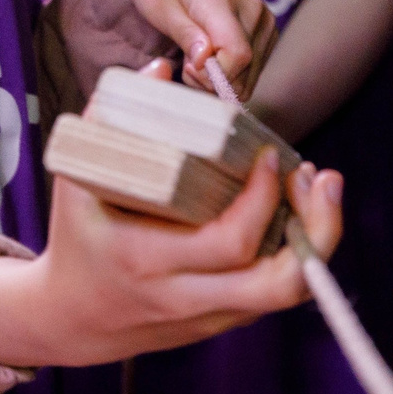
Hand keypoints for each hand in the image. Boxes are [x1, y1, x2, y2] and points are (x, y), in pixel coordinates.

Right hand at [0, 150, 343, 368]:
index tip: (268, 154)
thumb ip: (107, 118)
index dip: (262, 197)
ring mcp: (209, 315)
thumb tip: (161, 70)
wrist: (72, 318)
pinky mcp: (224, 323)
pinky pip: (277, 295)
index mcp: (147, 259)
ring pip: (287, 293)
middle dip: (316, 227)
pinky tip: (298, 213)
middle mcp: (184, 296)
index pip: (229, 241)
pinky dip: (300, 254)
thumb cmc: (78, 236)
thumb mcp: (78, 178)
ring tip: (319, 192)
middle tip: (317, 176)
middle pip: (277, 283)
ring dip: (317, 241)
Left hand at [114, 0, 277, 100]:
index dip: (211, 75)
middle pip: (244, 70)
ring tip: (196, 59)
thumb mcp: (159, 5)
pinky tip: (212, 58)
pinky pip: (254, 69)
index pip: (237, 54)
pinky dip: (232, 73)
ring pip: (251, 75)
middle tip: (186, 66)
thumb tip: (206, 61)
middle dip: (212, 81)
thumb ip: (185, 33)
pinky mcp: (267, 29)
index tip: (186, 67)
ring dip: (222, 79)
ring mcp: (264, 19)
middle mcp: (252, 8)